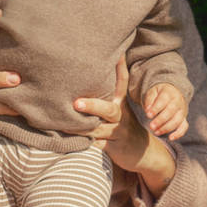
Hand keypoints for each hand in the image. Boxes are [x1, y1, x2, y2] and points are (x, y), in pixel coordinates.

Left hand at [74, 58, 176, 196]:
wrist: (144, 153)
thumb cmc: (124, 125)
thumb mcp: (121, 108)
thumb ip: (108, 93)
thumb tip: (96, 67)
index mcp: (122, 103)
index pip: (122, 82)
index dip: (119, 67)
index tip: (116, 53)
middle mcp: (121, 116)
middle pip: (108, 110)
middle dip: (92, 106)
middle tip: (76, 103)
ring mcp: (118, 133)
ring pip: (99, 130)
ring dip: (81, 128)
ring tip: (63, 124)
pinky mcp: (114, 148)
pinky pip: (97, 145)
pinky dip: (85, 143)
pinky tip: (69, 141)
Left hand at [143, 82, 188, 140]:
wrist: (172, 92)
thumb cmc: (159, 93)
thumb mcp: (152, 92)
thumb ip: (149, 99)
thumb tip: (148, 110)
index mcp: (169, 93)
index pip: (163, 101)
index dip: (156, 108)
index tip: (148, 115)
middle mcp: (177, 102)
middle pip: (171, 111)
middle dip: (161, 120)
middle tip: (151, 126)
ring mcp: (182, 111)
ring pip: (177, 120)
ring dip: (167, 128)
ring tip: (156, 132)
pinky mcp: (184, 119)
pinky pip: (184, 127)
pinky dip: (179, 133)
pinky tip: (170, 138)